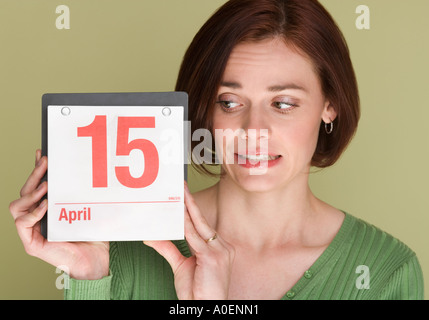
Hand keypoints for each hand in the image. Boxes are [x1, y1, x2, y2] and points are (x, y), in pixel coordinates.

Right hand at [9, 150, 109, 279]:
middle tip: (46, 162)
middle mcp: (36, 218)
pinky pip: (22, 224)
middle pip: (25, 192)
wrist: (97, 259)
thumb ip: (80, 193)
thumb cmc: (93, 235)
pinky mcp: (32, 244)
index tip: (42, 153)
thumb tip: (85, 171)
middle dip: (34, 175)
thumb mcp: (86, 208)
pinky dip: (33, 213)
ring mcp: (32, 231)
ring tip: (46, 186)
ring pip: (17, 206)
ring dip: (30, 193)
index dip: (37, 170)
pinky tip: (46, 205)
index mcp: (47, 209)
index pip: (36, 186)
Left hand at [144, 182, 234, 299]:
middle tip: (181, 187)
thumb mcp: (182, 267)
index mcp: (219, 248)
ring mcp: (220, 251)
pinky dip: (184, 226)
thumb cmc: (198, 291)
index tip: (184, 196)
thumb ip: (169, 249)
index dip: (192, 210)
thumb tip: (153, 236)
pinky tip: (177, 216)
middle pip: (202, 220)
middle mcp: (222, 247)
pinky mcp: (213, 257)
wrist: (206, 308)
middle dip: (190, 202)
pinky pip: (194, 237)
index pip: (202, 225)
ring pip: (198, 226)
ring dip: (185, 210)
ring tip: (177, 196)